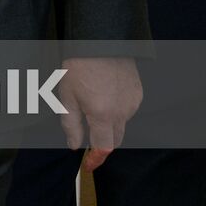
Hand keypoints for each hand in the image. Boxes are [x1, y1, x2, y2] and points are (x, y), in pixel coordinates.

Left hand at [57, 56, 141, 171]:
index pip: (104, 147)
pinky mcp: (138, 92)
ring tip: (91, 106)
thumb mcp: (67, 94)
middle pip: (115, 139)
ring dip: (108, 125)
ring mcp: (133, 102)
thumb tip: (74, 145)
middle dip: (101, 143)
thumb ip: (71, 124)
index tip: (88, 166)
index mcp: (103, 115)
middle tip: (87, 142)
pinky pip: (127, 110)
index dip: (96, 159)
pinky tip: (104, 96)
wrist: (101, 39)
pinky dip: (116, 110)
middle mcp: (123, 112)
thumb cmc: (79, 64)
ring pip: (121, 124)